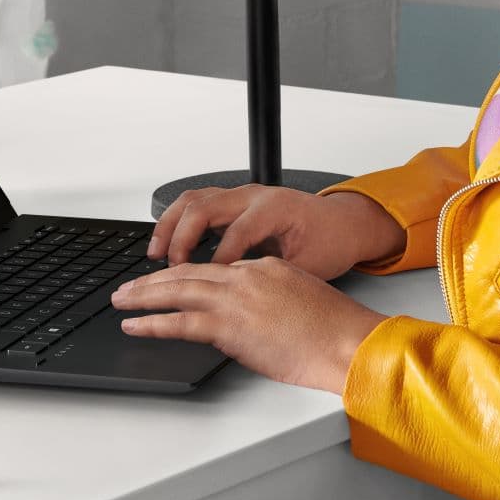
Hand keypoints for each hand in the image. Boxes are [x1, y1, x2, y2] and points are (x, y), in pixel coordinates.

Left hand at [111, 257, 387, 392]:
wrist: (349, 342)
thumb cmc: (336, 330)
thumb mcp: (301, 298)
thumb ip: (271, 299)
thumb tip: (253, 315)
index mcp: (264, 267)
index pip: (214, 268)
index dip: (184, 275)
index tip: (166, 281)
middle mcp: (245, 276)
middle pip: (187, 273)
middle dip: (153, 280)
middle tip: (128, 287)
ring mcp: (236, 300)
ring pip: (176, 291)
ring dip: (143, 297)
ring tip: (121, 302)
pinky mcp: (231, 326)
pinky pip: (180, 322)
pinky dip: (152, 323)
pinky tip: (135, 326)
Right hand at [147, 184, 405, 278]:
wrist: (345, 224)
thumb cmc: (330, 243)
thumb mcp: (309, 268)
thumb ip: (274, 281)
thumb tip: (245, 304)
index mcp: (275, 210)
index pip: (235, 235)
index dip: (216, 264)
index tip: (202, 291)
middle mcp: (254, 196)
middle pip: (202, 208)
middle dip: (178, 240)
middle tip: (165, 271)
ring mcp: (242, 195)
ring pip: (193, 200)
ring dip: (170, 227)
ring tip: (154, 256)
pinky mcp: (235, 201)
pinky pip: (197, 204)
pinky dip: (178, 222)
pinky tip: (169, 246)